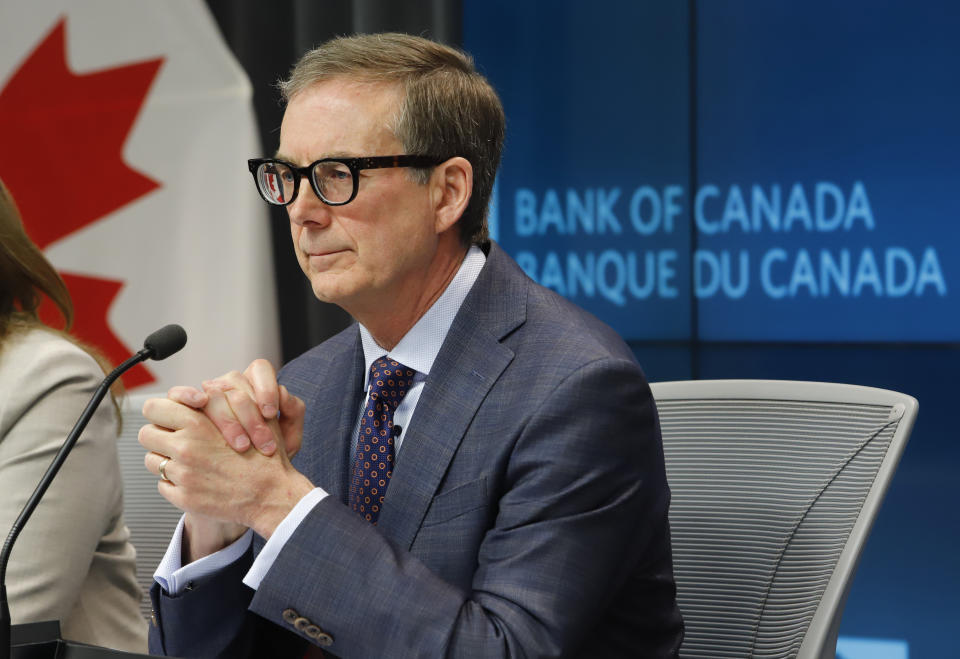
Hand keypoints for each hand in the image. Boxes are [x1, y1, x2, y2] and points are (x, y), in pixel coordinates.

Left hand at [139, 397, 312, 560]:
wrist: (272, 494)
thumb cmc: (263, 454)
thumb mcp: (247, 416)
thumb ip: (218, 401)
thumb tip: (198, 394)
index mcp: (197, 423)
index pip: (154, 407)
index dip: (161, 411)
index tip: (170, 417)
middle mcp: (185, 447)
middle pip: (146, 434)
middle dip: (158, 435)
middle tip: (173, 440)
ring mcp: (183, 474)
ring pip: (152, 461)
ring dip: (166, 460)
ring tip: (188, 462)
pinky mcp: (184, 497)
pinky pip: (163, 486)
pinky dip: (176, 484)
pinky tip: (197, 481)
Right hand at [169, 359, 303, 457]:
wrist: (246, 482)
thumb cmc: (267, 457)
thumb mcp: (289, 439)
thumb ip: (293, 412)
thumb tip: (283, 394)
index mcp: (255, 387)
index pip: (259, 369)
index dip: (265, 387)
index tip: (270, 412)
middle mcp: (230, 388)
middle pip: (236, 384)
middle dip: (251, 416)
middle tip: (264, 444)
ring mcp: (206, 397)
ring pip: (212, 392)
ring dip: (228, 419)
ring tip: (242, 446)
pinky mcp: (184, 409)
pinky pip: (179, 394)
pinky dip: (187, 394)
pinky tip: (198, 403)